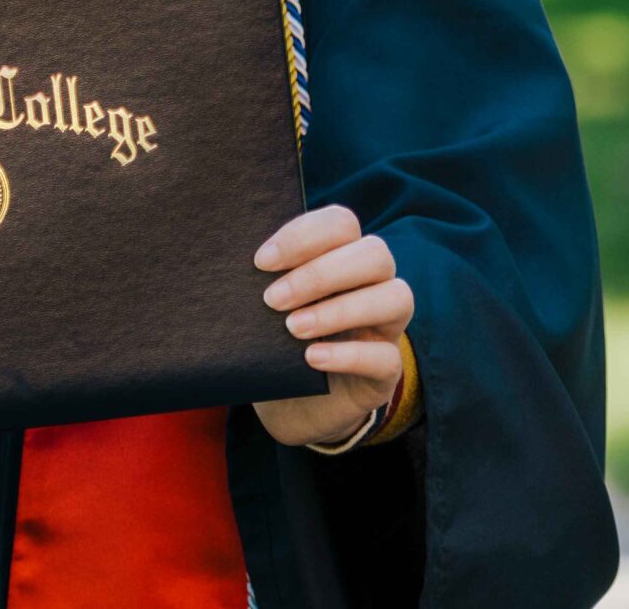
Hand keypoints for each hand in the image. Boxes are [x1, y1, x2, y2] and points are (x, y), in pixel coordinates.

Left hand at [248, 204, 412, 448]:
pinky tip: (312, 359)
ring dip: (339, 310)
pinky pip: (387, 357)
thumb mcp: (266, 307)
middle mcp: (374, 285)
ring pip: (396, 298)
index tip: (262, 261)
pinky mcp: (387, 372)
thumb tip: (232, 259)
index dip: (304, 236)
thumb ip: (263, 279)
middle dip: (320, 273)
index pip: (341, 223)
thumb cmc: (276, 341)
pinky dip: (347, 355)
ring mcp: (387, 327)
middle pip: (374, 254)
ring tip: (292, 328)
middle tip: (273, 299)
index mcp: (343, 255)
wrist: (290, 405)